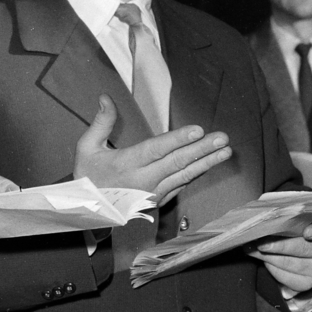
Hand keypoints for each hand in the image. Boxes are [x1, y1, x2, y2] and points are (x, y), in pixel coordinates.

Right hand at [74, 95, 231, 203]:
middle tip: (222, 139)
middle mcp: (143, 180)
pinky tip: (210, 163)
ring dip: (206, 163)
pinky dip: (196, 174)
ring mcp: (153, 193)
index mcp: (126, 164)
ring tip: (225, 151)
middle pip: (177, 163)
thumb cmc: (88, 178)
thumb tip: (105, 97)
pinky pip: (181, 185)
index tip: (197, 130)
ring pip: (184, 176)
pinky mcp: (158, 202)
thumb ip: (101, 122)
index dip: (178, 140)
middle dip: (202, 149)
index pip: (156, 149)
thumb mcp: (87, 148)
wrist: (86, 214)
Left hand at [250, 220, 311, 293]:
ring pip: (291, 264)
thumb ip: (288, 219)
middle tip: (261, 243)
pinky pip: (285, 277)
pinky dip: (271, 268)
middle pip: (303, 249)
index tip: (307, 232)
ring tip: (253, 249)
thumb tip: (266, 220)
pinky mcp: (307, 283)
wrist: (300, 253)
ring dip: (269, 257)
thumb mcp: (298, 220)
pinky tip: (263, 260)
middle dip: (280, 246)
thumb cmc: (297, 230)